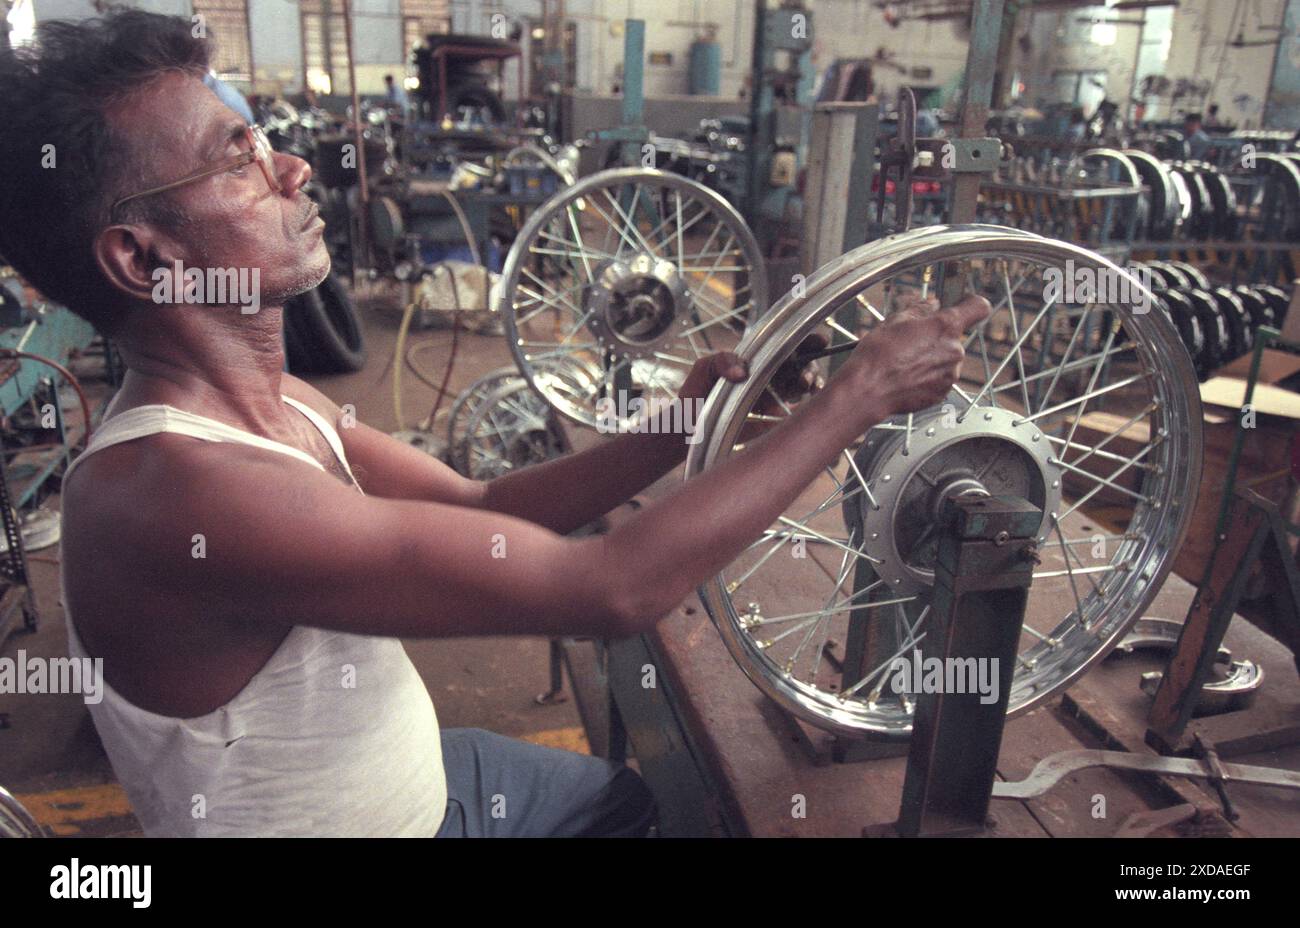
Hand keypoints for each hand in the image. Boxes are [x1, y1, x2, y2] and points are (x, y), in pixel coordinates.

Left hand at [675, 339, 827, 441]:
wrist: (690, 426)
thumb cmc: (695, 392)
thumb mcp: (704, 368)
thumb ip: (721, 361)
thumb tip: (742, 371)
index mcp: (758, 358)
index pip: (787, 344)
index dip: (807, 340)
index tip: (819, 341)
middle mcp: (770, 374)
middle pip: (803, 364)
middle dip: (812, 366)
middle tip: (805, 376)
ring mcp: (775, 395)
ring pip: (804, 384)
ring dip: (812, 383)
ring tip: (805, 386)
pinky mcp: (775, 418)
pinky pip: (797, 411)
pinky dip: (807, 406)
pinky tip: (807, 404)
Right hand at [841, 293, 991, 417]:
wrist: (868, 390)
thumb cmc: (878, 355)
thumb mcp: (895, 320)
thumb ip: (920, 309)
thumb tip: (931, 304)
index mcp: (945, 326)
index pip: (979, 307)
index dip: (970, 303)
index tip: (961, 304)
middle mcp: (954, 350)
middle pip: (954, 337)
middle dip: (936, 337)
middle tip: (911, 341)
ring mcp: (950, 374)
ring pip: (946, 359)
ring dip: (931, 358)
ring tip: (905, 362)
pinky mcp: (942, 393)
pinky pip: (939, 379)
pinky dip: (926, 376)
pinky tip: (906, 376)